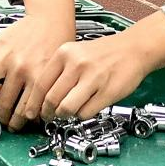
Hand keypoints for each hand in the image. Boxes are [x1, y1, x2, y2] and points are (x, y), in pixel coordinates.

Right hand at [0, 0, 76, 129]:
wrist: (52, 17)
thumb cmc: (57, 41)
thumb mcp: (58, 71)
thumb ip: (48, 90)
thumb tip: (41, 112)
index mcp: (39, 77)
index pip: (26, 110)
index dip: (24, 121)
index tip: (22, 124)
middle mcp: (21, 68)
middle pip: (6, 103)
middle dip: (6, 117)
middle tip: (7, 120)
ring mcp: (6, 56)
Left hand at [42, 12, 164, 120]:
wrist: (133, 49)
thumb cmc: (103, 54)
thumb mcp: (75, 53)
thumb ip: (59, 72)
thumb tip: (41, 98)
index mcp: (65, 53)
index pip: (41, 84)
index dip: (34, 102)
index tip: (32, 111)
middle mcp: (77, 64)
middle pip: (52, 99)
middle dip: (47, 113)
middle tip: (48, 116)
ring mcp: (93, 78)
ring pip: (66, 108)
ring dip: (64, 115)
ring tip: (66, 113)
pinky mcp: (107, 92)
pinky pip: (85, 113)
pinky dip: (81, 115)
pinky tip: (84, 107)